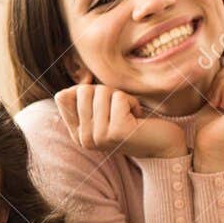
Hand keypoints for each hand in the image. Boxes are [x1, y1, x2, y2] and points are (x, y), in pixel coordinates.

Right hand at [56, 80, 186, 160]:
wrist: (161, 146)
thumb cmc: (132, 121)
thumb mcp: (105, 109)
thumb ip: (89, 95)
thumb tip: (85, 77)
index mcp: (77, 134)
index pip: (62, 97)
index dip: (82, 89)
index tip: (101, 99)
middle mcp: (84, 138)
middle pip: (83, 90)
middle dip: (105, 91)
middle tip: (119, 107)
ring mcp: (99, 137)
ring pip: (102, 91)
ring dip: (121, 96)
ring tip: (129, 112)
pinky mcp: (117, 132)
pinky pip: (119, 97)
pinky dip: (132, 101)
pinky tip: (137, 117)